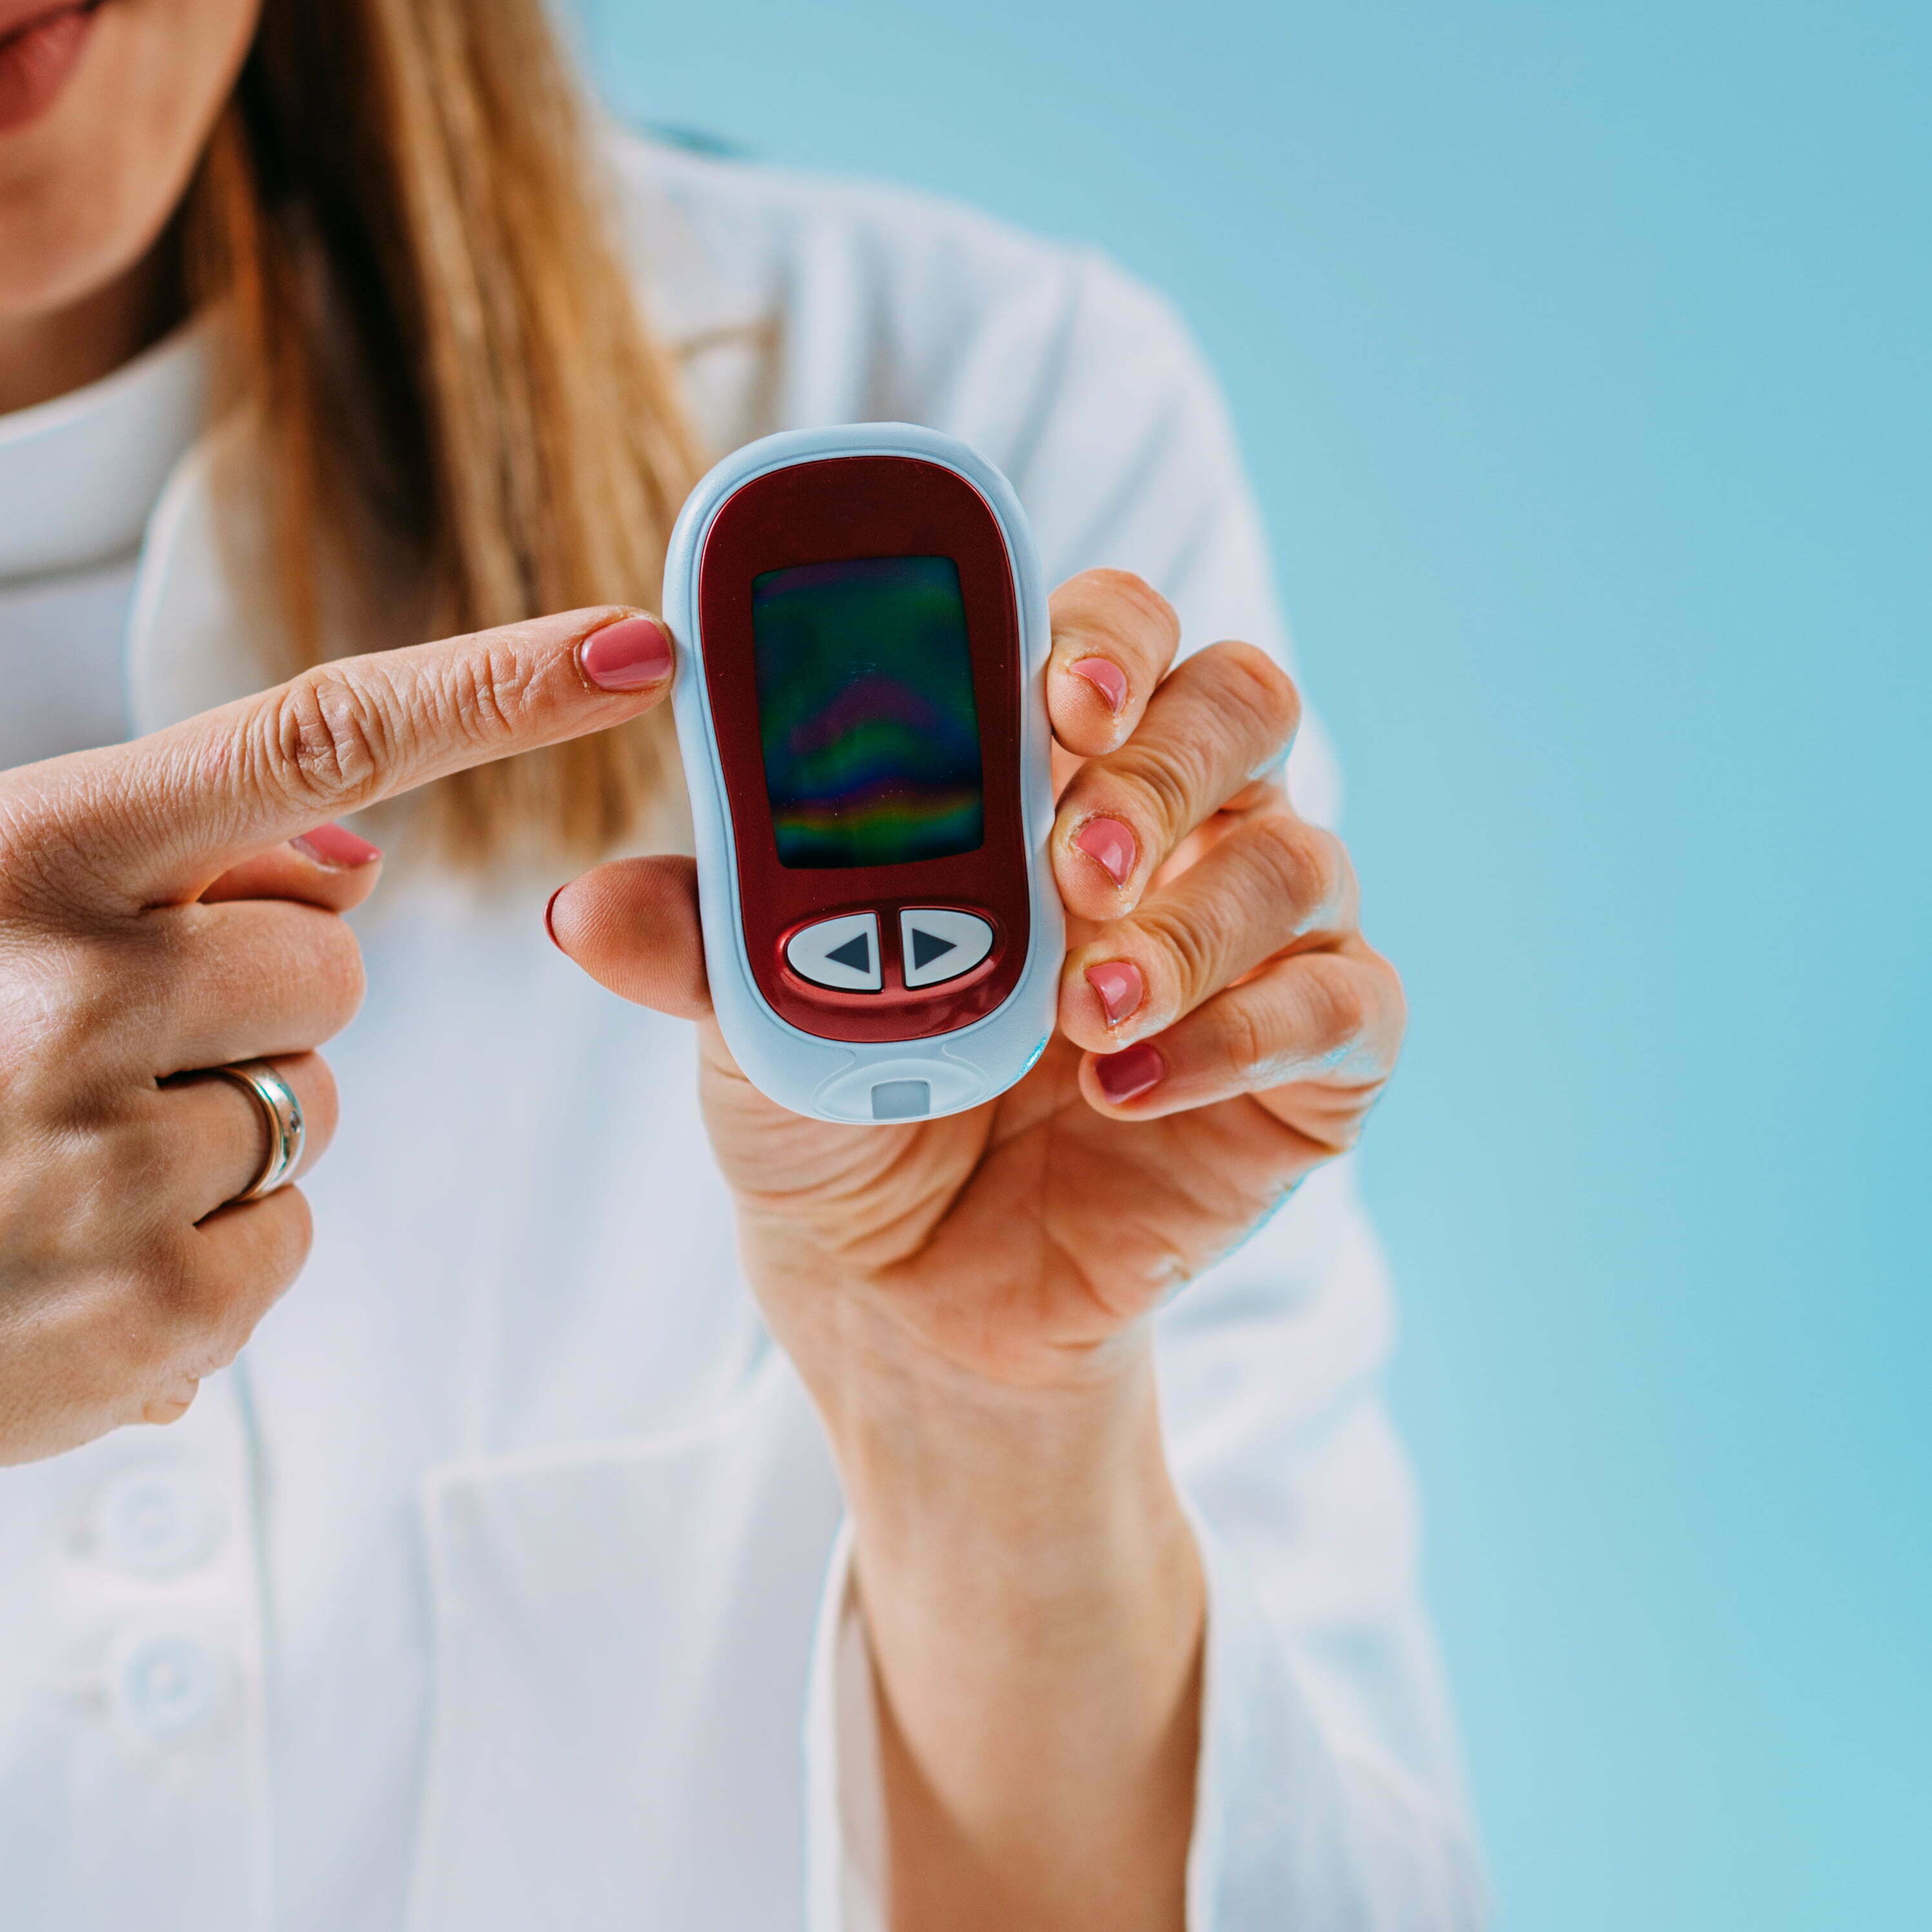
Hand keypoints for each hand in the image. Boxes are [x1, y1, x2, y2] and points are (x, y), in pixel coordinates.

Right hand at [0, 603, 677, 1931]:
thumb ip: (145, 843)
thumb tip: (352, 841)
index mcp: (17, 855)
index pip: (312, 736)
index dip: (496, 686)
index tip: (642, 638)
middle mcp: (65, 993)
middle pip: (331, 957)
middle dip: (245, 1003)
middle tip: (74, 1064)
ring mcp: (106, 1161)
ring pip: (318, 1099)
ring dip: (224, 1129)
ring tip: (49, 1168)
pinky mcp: (149, 1309)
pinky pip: (291, 1233)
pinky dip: (210, 1249)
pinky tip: (68, 1259)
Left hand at [540, 571, 1403, 1427]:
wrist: (905, 1299)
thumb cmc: (846, 1108)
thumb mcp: (751, 1018)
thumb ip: (708, 939)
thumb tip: (589, 906)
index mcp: (1053, 765)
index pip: (1113, 634)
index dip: (1104, 632)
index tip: (1057, 686)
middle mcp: (1176, 824)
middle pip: (1240, 704)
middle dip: (1163, 763)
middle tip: (1075, 852)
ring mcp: (1258, 937)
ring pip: (1297, 855)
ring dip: (1192, 918)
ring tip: (1083, 1004)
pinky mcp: (1315, 1060)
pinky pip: (1342, 1005)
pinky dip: (1246, 1033)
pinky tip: (1136, 1084)